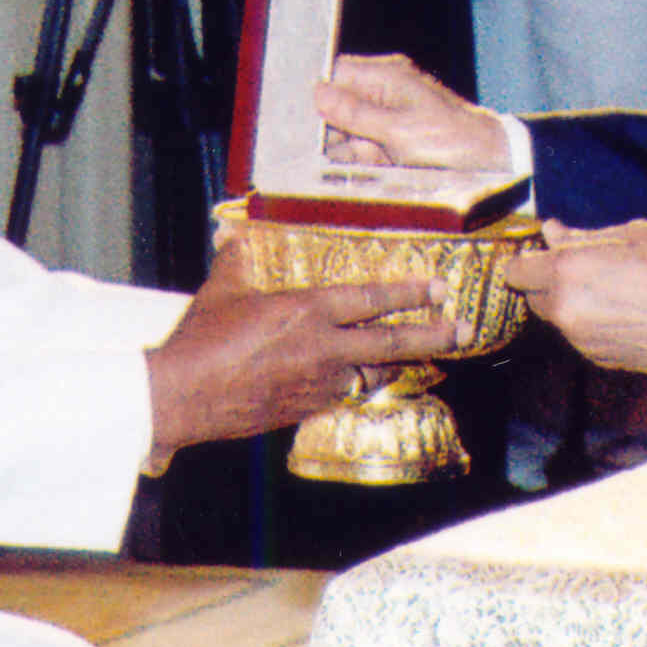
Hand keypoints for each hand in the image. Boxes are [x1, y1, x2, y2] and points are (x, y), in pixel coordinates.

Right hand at [144, 266, 458, 458]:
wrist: (183, 397)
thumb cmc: (201, 342)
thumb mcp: (222, 291)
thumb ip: (238, 262)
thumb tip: (235, 236)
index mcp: (307, 312)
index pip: (371, 299)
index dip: (408, 292)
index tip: (437, 288)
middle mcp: (323, 349)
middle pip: (391, 342)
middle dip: (433, 335)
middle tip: (463, 330)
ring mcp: (318, 384)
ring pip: (372, 372)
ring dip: (397, 363)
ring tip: (424, 357)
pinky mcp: (306, 410)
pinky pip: (345, 395)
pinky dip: (359, 385)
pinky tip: (366, 380)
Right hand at [311, 53, 515, 171]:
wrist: (492, 169)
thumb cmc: (453, 141)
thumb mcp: (399, 129)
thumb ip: (355, 113)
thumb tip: (318, 94)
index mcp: (388, 78)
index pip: (338, 74)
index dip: (316, 92)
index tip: (293, 114)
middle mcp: (384, 98)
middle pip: (337, 107)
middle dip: (322, 127)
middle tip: (300, 147)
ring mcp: (387, 126)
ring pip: (346, 135)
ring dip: (333, 151)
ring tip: (312, 166)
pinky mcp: (391, 153)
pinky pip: (360, 156)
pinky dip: (349, 166)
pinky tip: (334, 176)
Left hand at [507, 220, 646, 374]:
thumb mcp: (629, 235)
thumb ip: (581, 237)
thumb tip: (551, 232)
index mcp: (567, 272)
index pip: (515, 272)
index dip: (526, 262)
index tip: (542, 255)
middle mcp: (565, 310)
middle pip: (533, 299)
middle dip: (547, 284)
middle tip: (581, 269)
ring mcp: (579, 339)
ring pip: (557, 319)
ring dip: (570, 305)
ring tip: (611, 291)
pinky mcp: (597, 359)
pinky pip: (579, 337)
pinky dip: (590, 325)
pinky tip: (622, 313)